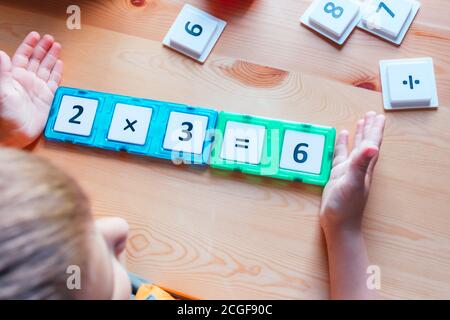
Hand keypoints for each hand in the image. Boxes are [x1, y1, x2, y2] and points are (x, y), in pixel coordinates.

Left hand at [0, 31, 62, 147]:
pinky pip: (54, 82)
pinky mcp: (47, 98)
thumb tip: (1, 53)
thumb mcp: (2, 92)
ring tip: (57, 46)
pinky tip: (60, 64)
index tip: (35, 35)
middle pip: (36, 60)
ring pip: (46, 68)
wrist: (17, 134)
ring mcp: (37, 89)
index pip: (23, 56)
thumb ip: (2, 72)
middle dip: (43, 48)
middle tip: (50, 39)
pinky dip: (57, 72)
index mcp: (15, 77)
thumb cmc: (5, 115)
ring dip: (51, 57)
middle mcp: (27, 81)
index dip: (29, 45)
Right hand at [320, 111, 385, 233]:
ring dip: (358, 136)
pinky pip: (340, 156)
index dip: (375, 130)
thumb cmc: (346, 206)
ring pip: (354, 149)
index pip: (372, 144)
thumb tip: (373, 146)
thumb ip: (361, 164)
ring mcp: (347, 171)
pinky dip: (341, 146)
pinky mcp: (337, 176)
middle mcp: (358, 167)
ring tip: (359, 122)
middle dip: (368, 129)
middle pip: (366, 144)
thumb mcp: (352, 182)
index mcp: (363, 166)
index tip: (378, 116)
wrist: (338, 224)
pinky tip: (340, 139)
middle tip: (370, 115)